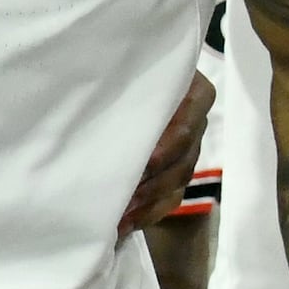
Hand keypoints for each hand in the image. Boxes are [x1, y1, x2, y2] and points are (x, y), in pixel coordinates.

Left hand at [121, 72, 217, 236]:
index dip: (162, 150)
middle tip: (121, 197)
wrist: (136, 73)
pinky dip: (149, 212)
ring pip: (177, 182)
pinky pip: (172, 198)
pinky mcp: (180, 169)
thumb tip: (91, 93)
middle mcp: (197, 120)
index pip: (183, 127)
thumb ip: (120, 78)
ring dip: (147, 201)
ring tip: (119, 214)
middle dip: (150, 182)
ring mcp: (191, 147)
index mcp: (192, 92)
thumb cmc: (126, 66)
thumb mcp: (126, 65)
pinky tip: (126, 223)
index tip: (139, 166)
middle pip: (182, 160)